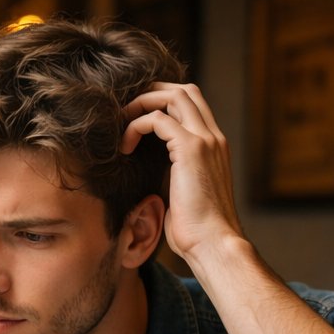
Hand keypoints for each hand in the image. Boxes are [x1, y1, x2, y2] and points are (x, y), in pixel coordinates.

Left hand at [121, 82, 243, 260]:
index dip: (162, 103)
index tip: (135, 119)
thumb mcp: (182, 196)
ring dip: (142, 104)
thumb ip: (173, 178)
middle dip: (150, 94)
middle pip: (183, 91)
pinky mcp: (191, 149)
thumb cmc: (195, 231)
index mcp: (213, 147)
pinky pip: (158, 119)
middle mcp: (212, 137)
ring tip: (120, 124)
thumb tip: (151, 179)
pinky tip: (125, 148)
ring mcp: (205, 140)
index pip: (191, 105)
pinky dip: (137, 126)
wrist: (212, 243)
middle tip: (124, 113)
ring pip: (173, 96)